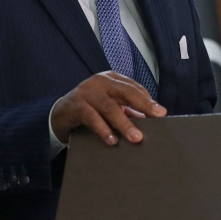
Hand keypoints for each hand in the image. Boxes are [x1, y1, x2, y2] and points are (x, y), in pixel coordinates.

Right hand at [51, 71, 166, 145]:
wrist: (59, 113)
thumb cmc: (90, 109)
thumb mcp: (110, 107)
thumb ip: (128, 112)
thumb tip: (151, 121)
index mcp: (112, 79)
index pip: (134, 88)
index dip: (148, 100)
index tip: (161, 113)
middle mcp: (100, 81)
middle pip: (126, 92)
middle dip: (143, 104)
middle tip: (157, 116)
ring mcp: (87, 91)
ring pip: (109, 106)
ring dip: (124, 123)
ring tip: (136, 137)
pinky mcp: (75, 105)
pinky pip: (92, 117)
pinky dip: (103, 129)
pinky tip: (112, 140)